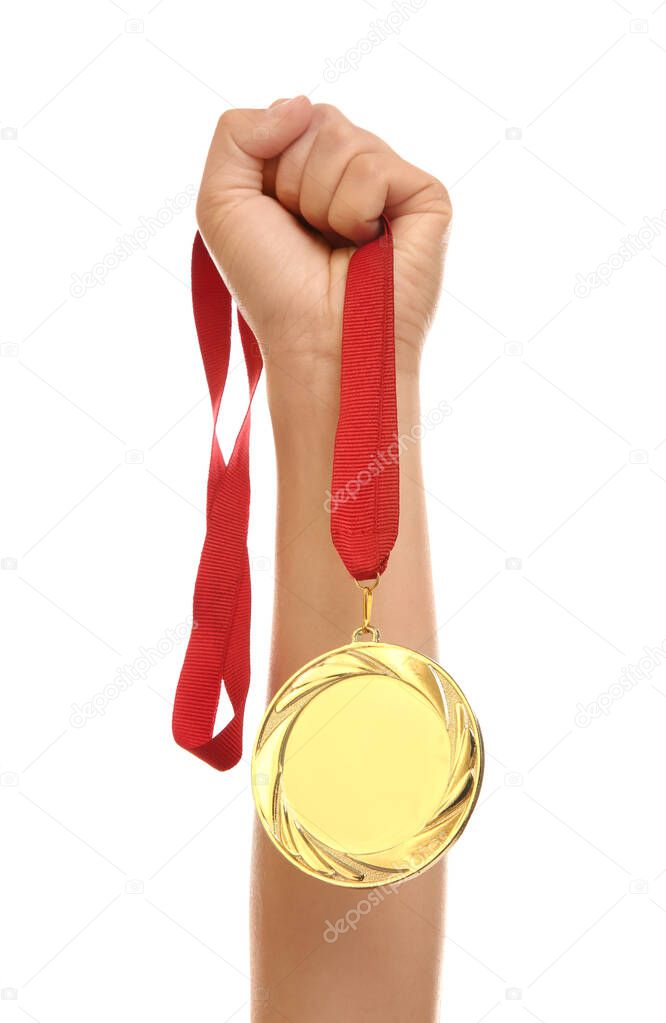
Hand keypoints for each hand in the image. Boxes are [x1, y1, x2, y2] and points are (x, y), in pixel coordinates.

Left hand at [196, 97, 450, 401]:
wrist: (315, 341)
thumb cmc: (272, 286)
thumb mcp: (221, 202)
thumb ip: (237, 133)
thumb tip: (300, 102)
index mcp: (312, 170)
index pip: (290, 116)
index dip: (269, 167)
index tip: (277, 221)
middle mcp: (355, 172)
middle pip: (316, 119)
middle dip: (293, 182)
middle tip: (308, 236)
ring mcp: (393, 184)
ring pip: (342, 138)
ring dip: (320, 201)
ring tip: (337, 245)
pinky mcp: (426, 198)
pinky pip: (373, 165)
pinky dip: (354, 210)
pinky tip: (366, 244)